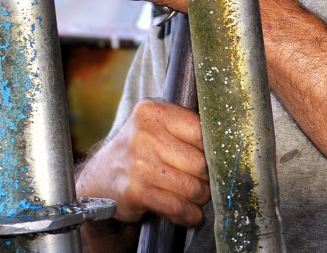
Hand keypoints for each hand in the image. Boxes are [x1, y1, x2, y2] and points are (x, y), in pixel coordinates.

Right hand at [77, 100, 209, 227]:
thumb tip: (224, 140)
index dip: (213, 149)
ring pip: (192, 188)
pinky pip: (176, 207)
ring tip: (199, 196)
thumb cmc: (140, 147)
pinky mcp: (136, 192)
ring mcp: (139, 165)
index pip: (201, 130)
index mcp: (153, 112)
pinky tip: (191, 213)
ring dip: (201, 198)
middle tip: (208, 181)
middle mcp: (144, 135)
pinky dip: (189, 214)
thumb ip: (185, 125)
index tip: (217, 157)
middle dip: (209, 178)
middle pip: (200, 163)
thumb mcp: (155, 124)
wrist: (101, 176)